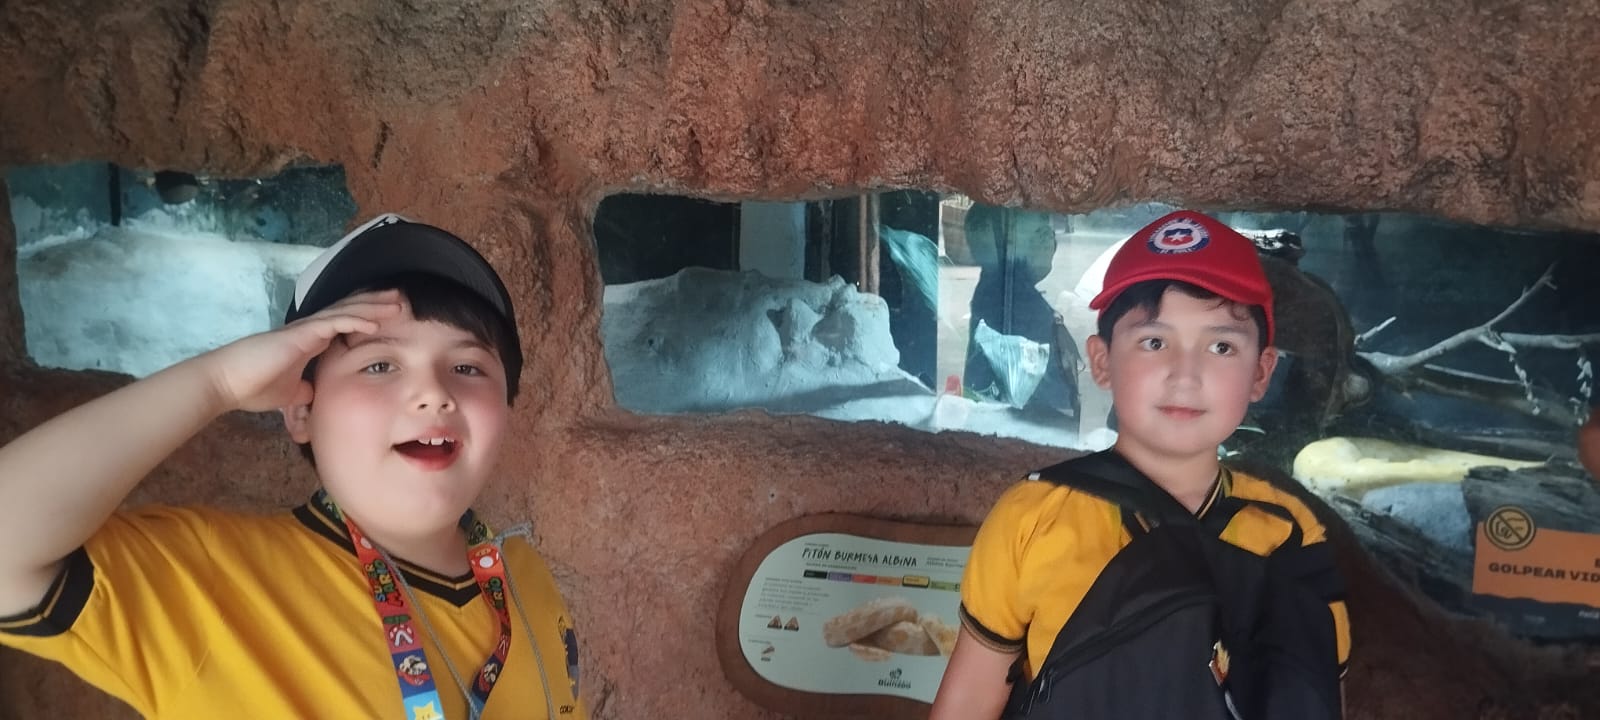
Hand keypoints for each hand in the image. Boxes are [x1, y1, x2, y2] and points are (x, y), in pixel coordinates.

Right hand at [200, 290, 402, 412]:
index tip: (391, 316)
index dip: (368, 316)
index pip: (346, 323)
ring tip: (396, 304)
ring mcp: (305, 329)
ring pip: (346, 311)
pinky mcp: (300, 334)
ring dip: (372, 307)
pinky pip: (333, 323)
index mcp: (311, 341)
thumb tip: (316, 395)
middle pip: (350, 310)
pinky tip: (374, 321)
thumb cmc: (254, 386)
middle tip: (401, 299)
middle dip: (376, 304)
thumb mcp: (291, 392)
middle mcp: (311, 330)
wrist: (228, 383)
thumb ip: (305, 389)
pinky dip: (355, 320)